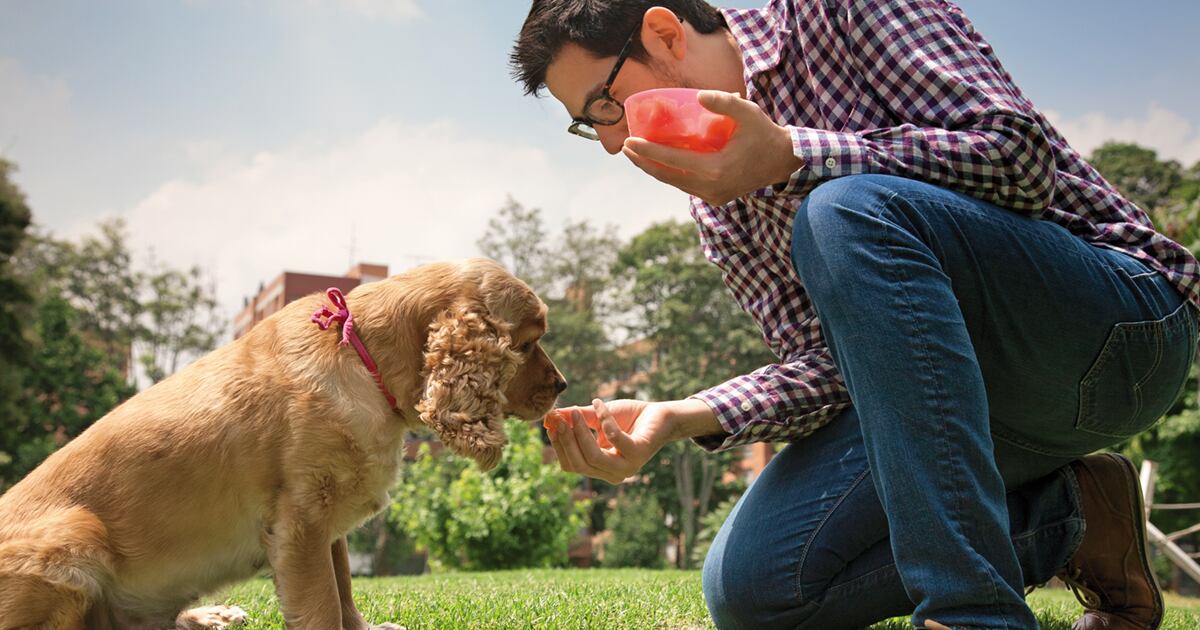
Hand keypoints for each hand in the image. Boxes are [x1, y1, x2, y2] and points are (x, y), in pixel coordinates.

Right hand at [547, 399, 673, 484]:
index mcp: (600, 469)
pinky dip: (604, 419)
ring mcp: (627, 466)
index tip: (549, 424)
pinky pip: (614, 438)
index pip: (571, 465)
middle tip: (558, 418)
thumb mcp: (596, 418)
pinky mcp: (638, 453)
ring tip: (576, 412)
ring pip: (593, 457)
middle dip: (566, 440)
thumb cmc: (628, 418)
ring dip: (581, 433)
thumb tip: (550, 417)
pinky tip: (600, 404)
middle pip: (579, 464)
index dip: (558, 446)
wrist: (660, 414)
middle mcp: (613, 473)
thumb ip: (575, 420)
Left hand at [622, 90, 805, 204]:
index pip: (672, 160)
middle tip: (626, 147)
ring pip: (674, 184)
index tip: (629, 141)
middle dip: (643, 162)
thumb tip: (698, 94)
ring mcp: (713, 196)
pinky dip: (670, 176)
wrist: (782, 161)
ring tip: (637, 155)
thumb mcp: (748, 112)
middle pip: (667, 176)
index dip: (648, 151)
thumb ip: (724, 102)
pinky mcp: (716, 198)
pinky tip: (659, 164)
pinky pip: (686, 187)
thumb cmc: (764, 133)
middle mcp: (711, 187)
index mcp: (716, 169)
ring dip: (654, 170)